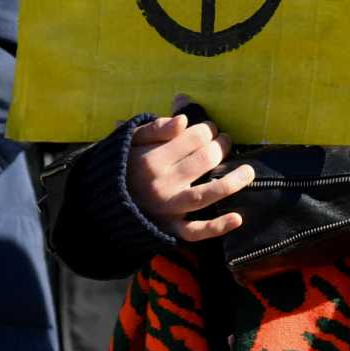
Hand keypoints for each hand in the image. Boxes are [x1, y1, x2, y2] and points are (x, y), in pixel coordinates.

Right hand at [126, 101, 253, 241]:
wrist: (101, 203)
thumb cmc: (121, 165)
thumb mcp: (130, 140)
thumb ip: (155, 127)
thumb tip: (183, 118)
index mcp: (152, 159)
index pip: (193, 138)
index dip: (207, 128)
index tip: (208, 127)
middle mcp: (162, 185)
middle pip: (204, 160)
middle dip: (220, 146)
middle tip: (224, 141)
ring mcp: (168, 208)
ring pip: (206, 194)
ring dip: (232, 181)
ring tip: (248, 171)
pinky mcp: (170, 228)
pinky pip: (196, 231)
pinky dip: (217, 227)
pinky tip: (238, 218)